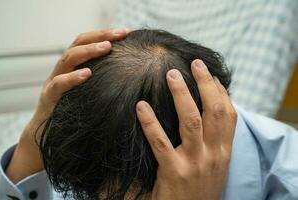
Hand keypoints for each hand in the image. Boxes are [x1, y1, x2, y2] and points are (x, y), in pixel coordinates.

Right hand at [6, 28, 129, 182]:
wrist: (49, 136)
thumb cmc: (76, 114)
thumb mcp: (92, 93)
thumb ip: (105, 82)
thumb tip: (135, 76)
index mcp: (75, 66)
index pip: (88, 42)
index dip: (105, 34)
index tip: (127, 32)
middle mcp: (64, 70)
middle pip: (78, 43)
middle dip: (100, 36)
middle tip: (120, 33)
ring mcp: (54, 82)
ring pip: (68, 58)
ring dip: (88, 51)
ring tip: (106, 47)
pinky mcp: (49, 98)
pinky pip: (59, 84)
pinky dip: (72, 78)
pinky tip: (87, 74)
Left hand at [136, 59, 236, 199]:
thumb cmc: (199, 189)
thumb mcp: (214, 166)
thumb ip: (213, 143)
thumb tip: (206, 118)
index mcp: (223, 152)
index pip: (229, 115)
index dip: (221, 92)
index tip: (211, 75)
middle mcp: (213, 154)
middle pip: (214, 111)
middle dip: (205, 84)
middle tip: (195, 64)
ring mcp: (194, 163)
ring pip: (191, 121)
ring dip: (181, 94)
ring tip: (171, 74)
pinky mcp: (173, 172)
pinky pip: (160, 142)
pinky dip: (150, 122)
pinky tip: (141, 106)